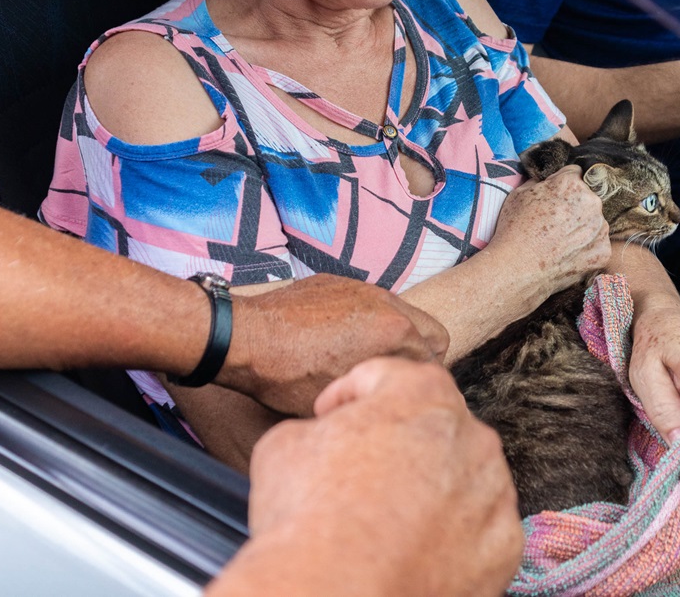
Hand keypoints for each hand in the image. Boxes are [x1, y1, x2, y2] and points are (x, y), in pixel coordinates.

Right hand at [216, 358, 522, 596]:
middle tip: (360, 470)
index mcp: (421, 393)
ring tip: (388, 516)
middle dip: (399, 441)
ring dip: (433, 487)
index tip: (331, 416)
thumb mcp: (284, 444)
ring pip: (465, 477)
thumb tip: (320, 437)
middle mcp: (471, 435)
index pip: (387, 377)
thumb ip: (317, 426)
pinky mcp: (504, 546)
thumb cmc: (307, 516)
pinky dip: (454, 536)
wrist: (334, 594)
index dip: (350, 394)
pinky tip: (416, 549)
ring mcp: (493, 492)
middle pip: (434, 425)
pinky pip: (479, 530)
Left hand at [220, 274, 449, 415]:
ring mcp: (360, 287)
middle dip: (421, 356)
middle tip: (398, 380)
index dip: (423, 384)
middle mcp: (385, 301)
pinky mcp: (336, 282)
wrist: (243, 339)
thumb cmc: (288, 377)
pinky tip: (337, 341)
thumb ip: (384, 390)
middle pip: (431, 330)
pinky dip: (363, 321)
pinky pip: (366, 302)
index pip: (436, 359)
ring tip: (367, 362)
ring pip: (399, 313)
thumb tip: (396, 398)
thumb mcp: (344, 398)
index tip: (407, 396)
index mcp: (395, 331)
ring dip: (393, 337)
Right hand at [488, 163, 611, 295]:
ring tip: (559, 241)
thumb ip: (540, 182)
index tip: (553, 199)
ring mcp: (600, 229)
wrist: (517, 269)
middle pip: (587, 198)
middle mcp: (592, 203)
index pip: (574, 175)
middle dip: (574, 206)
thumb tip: (547, 180)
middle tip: (554, 223)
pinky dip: (586, 249)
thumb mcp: (519, 194)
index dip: (561, 187)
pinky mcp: (603, 252)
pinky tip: (567, 254)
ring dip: (582, 227)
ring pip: (594, 222)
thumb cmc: (514, 230)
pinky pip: (597, 244)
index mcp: (571, 183)